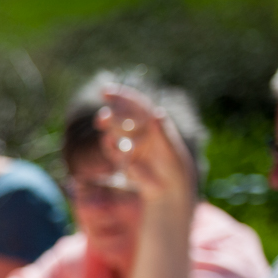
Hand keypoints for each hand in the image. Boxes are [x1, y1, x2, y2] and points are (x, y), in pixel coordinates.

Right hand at [96, 86, 194, 204]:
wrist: (170, 186)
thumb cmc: (175, 165)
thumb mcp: (171, 148)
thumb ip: (163, 132)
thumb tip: (156, 113)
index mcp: (153, 121)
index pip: (136, 105)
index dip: (121, 97)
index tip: (105, 91)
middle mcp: (140, 130)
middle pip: (122, 118)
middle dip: (112, 116)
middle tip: (102, 117)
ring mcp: (131, 144)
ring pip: (115, 132)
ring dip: (108, 128)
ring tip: (103, 128)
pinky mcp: (124, 159)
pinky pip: (114, 151)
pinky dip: (110, 146)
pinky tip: (107, 141)